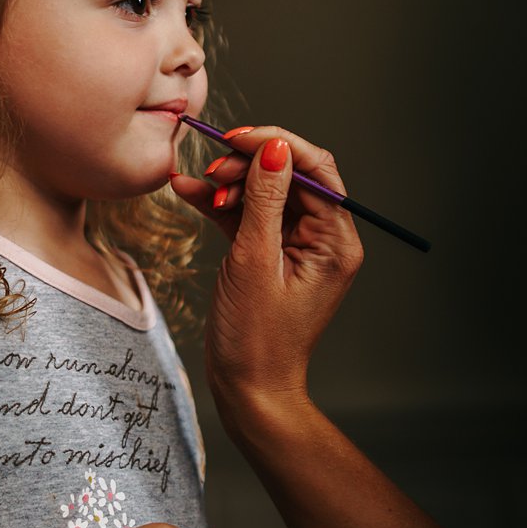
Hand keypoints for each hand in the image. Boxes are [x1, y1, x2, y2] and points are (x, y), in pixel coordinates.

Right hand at [170, 126, 363, 428]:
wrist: (247, 389)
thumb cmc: (256, 339)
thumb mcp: (255, 261)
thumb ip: (264, 201)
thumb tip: (273, 149)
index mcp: (335, 241)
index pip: (316, 171)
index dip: (277, 146)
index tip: (237, 138)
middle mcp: (322, 239)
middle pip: (289, 177)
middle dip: (248, 165)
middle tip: (212, 168)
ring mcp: (294, 246)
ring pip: (264, 193)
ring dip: (230, 183)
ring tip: (199, 185)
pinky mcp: (267, 255)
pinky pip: (247, 216)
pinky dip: (221, 204)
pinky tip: (190, 191)